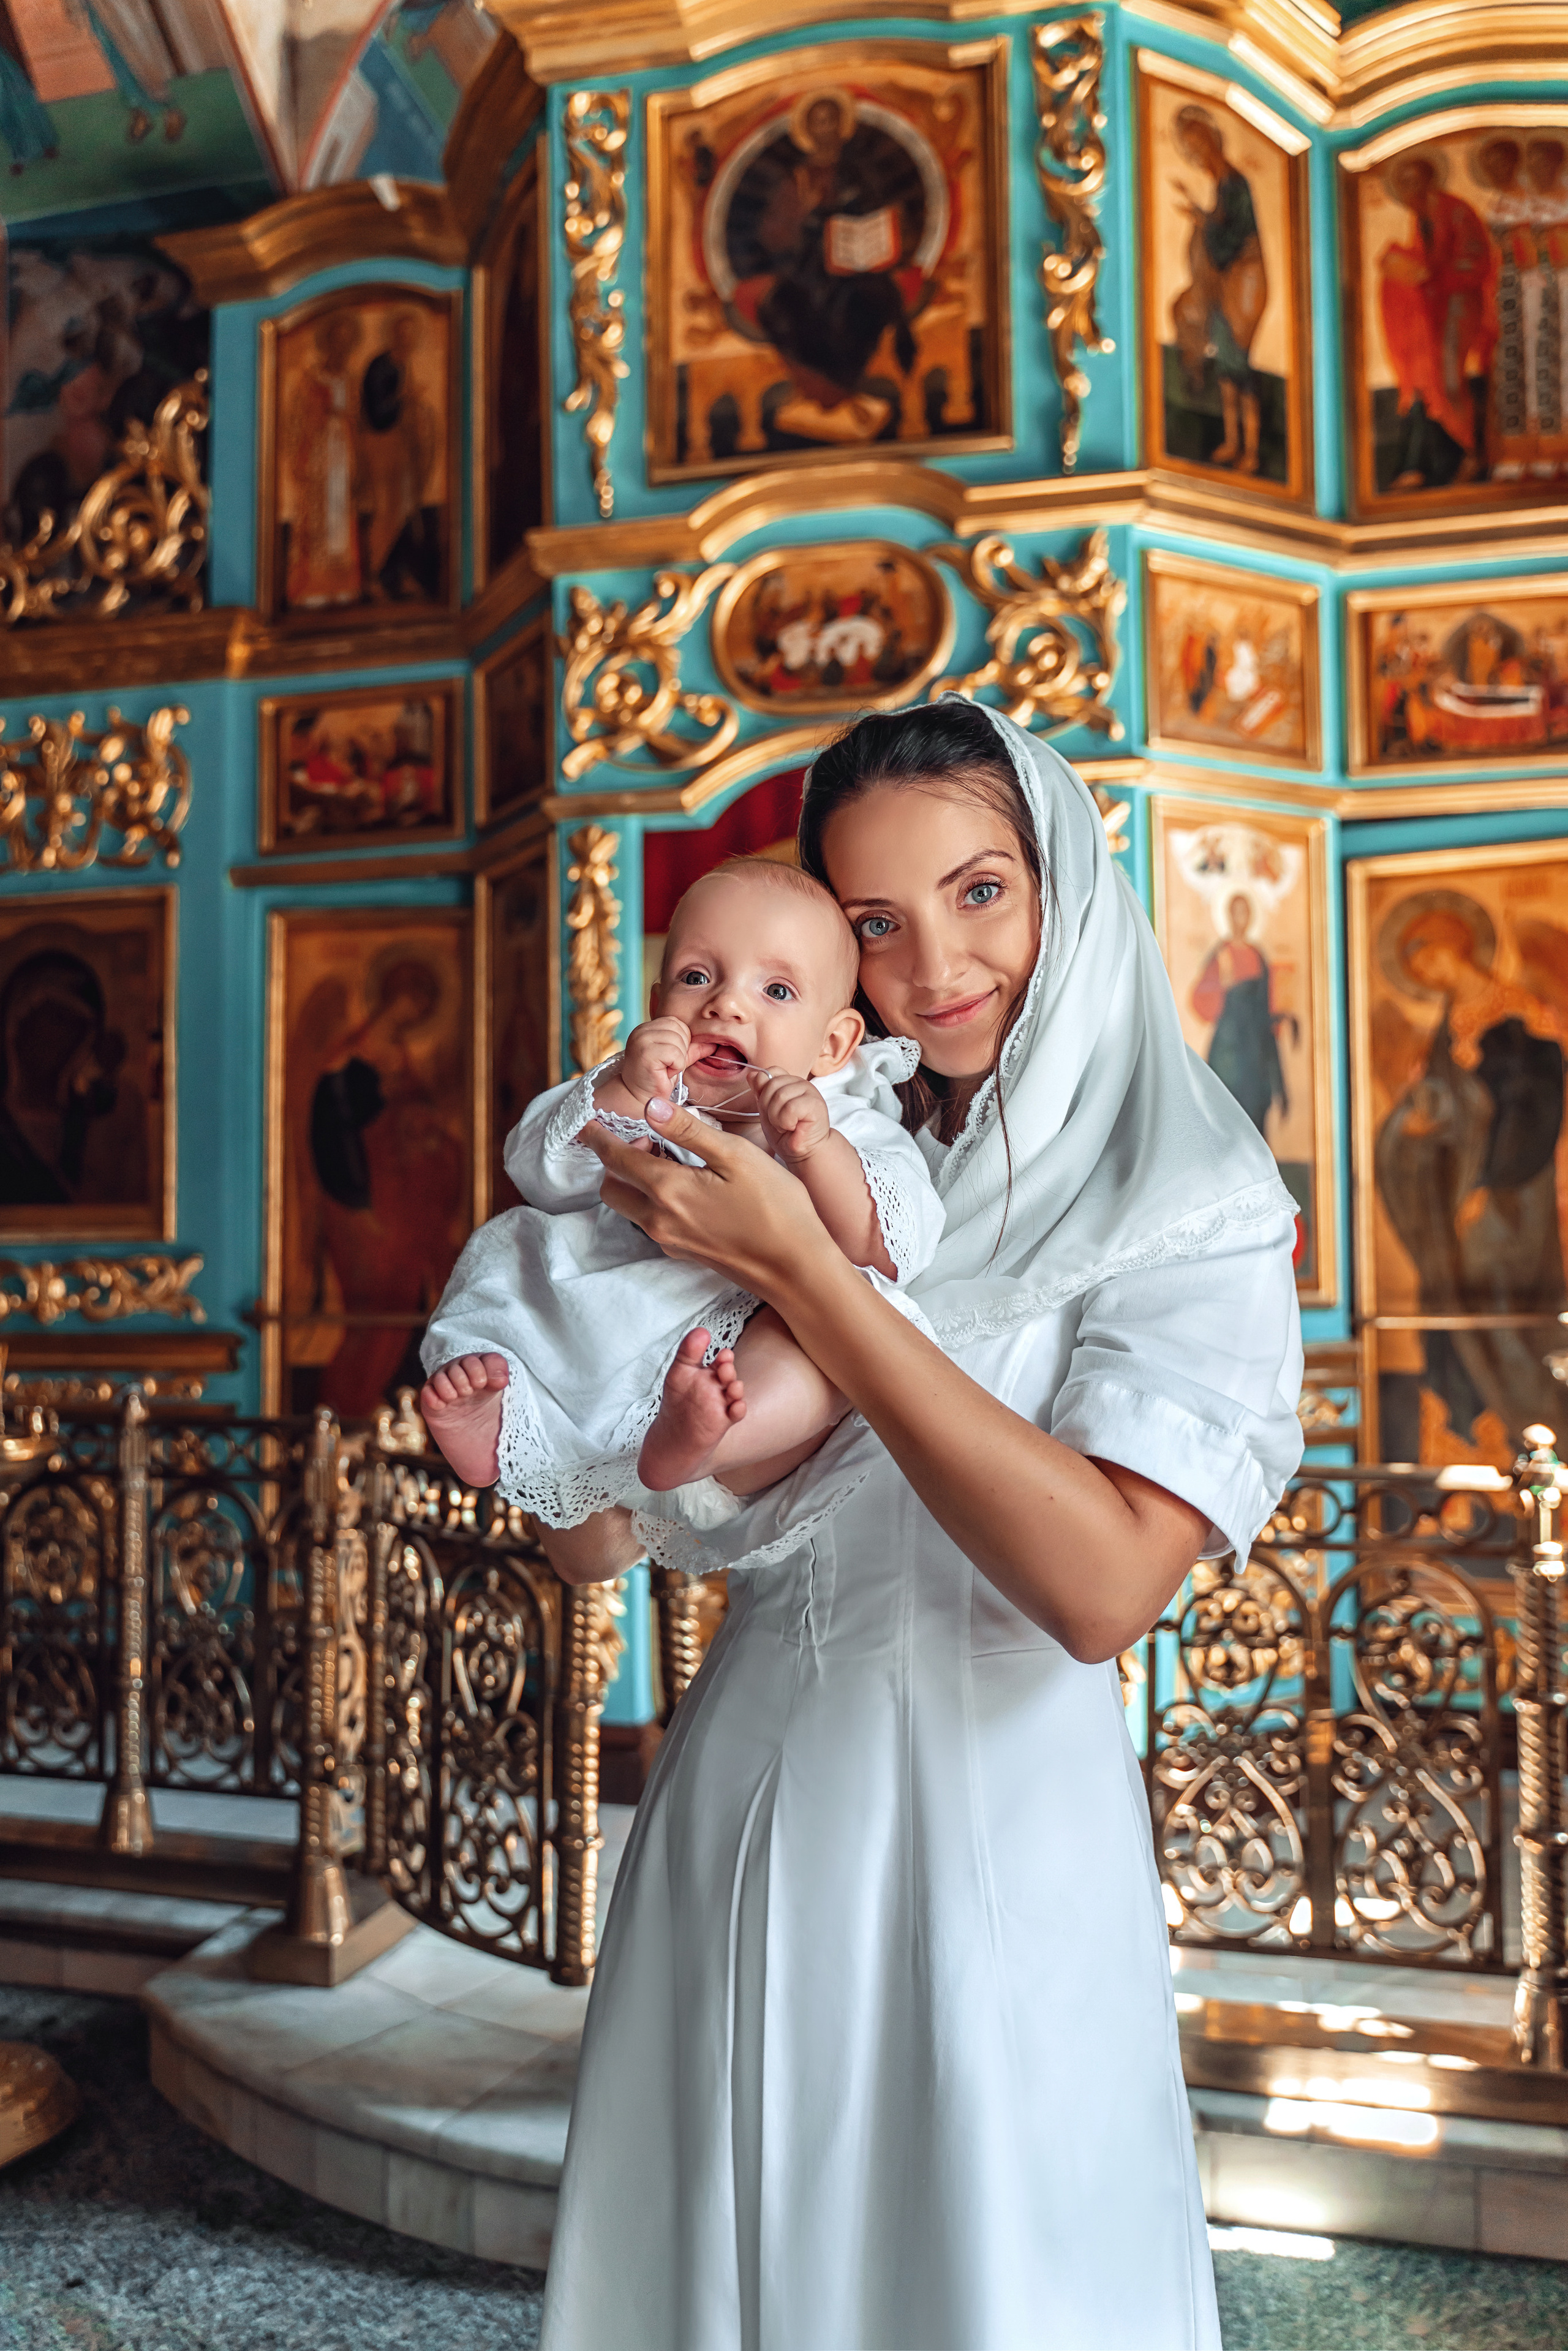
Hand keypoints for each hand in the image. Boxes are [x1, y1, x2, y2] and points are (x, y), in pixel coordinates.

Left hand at [579, 1096, 836, 1301]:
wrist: (796, 1269)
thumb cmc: (776, 1208)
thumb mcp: (735, 1157)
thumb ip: (689, 1131)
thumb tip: (651, 1107)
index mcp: (668, 1190)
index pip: (616, 1159)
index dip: (598, 1137)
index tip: (588, 1123)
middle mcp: (659, 1220)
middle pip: (612, 1188)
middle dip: (615, 1161)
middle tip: (645, 1138)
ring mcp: (671, 1241)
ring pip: (631, 1206)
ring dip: (635, 1181)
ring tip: (669, 1158)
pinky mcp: (685, 1252)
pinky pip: (652, 1222)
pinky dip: (653, 1199)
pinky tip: (685, 1187)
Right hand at [614, 1017, 690, 1108]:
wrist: (641, 1099)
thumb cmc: (657, 1079)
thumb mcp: (677, 1059)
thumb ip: (692, 1048)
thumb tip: (714, 1042)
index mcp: (646, 1027)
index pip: (676, 1023)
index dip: (681, 1042)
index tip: (669, 1058)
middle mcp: (641, 1030)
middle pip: (679, 1030)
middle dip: (681, 1050)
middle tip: (667, 1065)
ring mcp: (642, 1040)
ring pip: (678, 1042)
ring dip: (678, 1060)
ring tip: (665, 1069)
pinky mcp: (646, 1053)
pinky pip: (675, 1054)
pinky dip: (676, 1067)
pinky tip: (664, 1074)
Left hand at [749, 1068, 830, 1163]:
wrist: (805, 1153)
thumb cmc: (787, 1134)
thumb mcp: (767, 1111)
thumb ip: (760, 1092)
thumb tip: (752, 1074)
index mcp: (789, 1082)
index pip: (770, 1072)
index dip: (764, 1092)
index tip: (770, 1110)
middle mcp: (800, 1083)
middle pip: (771, 1084)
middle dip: (769, 1109)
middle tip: (779, 1122)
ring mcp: (810, 1091)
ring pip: (780, 1096)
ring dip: (777, 1118)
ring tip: (786, 1126)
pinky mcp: (815, 1103)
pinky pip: (790, 1108)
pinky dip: (786, 1122)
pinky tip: (793, 1128)